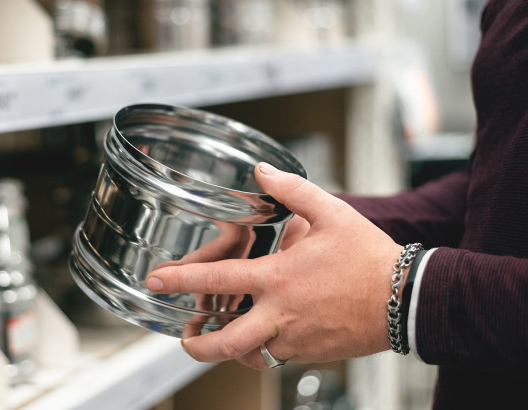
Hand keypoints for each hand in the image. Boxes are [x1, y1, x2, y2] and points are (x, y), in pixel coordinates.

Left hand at [146, 162, 402, 368]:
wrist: (405, 298)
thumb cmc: (368, 256)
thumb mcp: (331, 213)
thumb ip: (292, 191)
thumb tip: (261, 172)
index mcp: (280, 277)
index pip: (217, 280)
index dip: (181, 279)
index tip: (157, 281)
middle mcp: (281, 313)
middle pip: (225, 341)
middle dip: (195, 344)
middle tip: (183, 336)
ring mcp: (295, 338)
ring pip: (249, 355)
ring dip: (227, 350)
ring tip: (216, 338)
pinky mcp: (310, 353)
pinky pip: (275, 358)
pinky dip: (261, 350)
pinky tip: (261, 336)